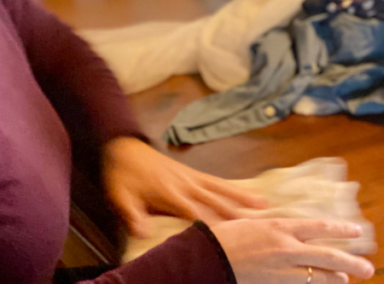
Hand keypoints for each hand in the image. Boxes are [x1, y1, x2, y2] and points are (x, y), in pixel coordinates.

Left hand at [102, 137, 266, 237]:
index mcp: (169, 193)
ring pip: (221, 188)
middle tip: (257, 222)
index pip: (195, 213)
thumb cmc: (122, 175)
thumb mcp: (120, 197)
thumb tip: (145, 234)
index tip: (228, 235)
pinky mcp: (192, 172)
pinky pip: (216, 181)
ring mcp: (191, 177)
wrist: (125, 148)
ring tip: (263, 204)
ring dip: (241, 197)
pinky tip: (245, 192)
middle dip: (236, 212)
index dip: (211, 224)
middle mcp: (185, 184)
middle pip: (215, 200)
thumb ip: (133, 215)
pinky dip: (232, 187)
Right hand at [212, 219, 375, 283]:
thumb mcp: (253, 224)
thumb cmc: (225, 238)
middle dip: (351, 262)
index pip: (319, 227)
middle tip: (369, 269)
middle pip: (327, 256)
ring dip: (335, 278)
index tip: (357, 231)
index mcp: (280, 227)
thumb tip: (295, 232)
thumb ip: (277, 229)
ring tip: (347, 279)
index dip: (341, 229)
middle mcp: (285, 248)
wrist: (204, 259)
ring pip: (317, 277)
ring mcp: (280, 271)